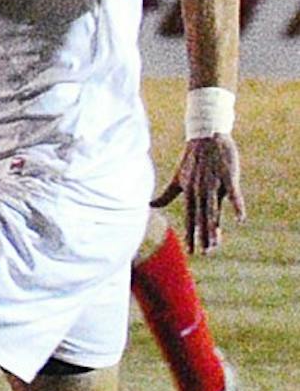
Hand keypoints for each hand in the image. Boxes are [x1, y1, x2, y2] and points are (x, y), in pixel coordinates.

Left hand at [151, 133, 245, 253]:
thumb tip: (149, 205)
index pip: (191, 218)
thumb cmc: (191, 161)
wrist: (205, 138)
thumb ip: (166, 195)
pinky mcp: (227, 176)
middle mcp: (201, 191)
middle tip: (205, 253)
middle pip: (203, 218)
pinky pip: (233, 194)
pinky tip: (240, 219)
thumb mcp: (178, 179)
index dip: (190, 234)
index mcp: (190, 193)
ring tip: (217, 242)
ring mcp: (214, 185)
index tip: (191, 251)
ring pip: (214, 209)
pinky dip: (237, 206)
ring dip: (215, 226)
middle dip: (203, 236)